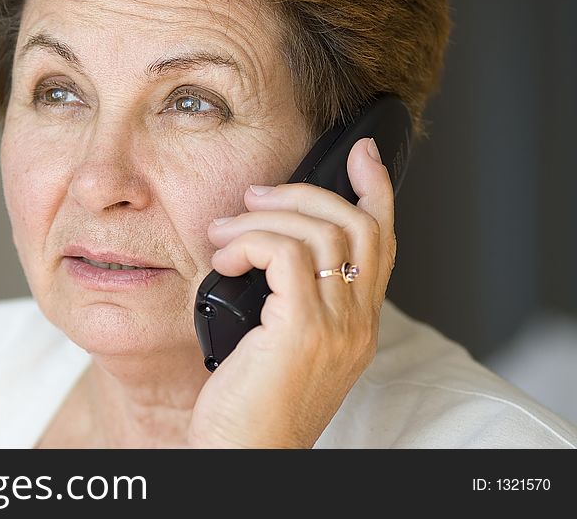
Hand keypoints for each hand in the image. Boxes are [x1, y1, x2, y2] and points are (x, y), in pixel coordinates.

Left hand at [187, 137, 396, 447]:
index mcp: (357, 324)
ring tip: (224, 232)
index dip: (376, 191)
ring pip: (321, 232)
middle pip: (358, 224)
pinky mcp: (303, 330)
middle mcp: (358, 323)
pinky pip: (284, 253)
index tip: (363, 153)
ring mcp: (338, 327)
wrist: (243, 454)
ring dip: (264, 217)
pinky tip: (225, 258)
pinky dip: (249, 242)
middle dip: (306, 193)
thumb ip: (294, 298)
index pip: (382, 242)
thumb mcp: (283, 343)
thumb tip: (268, 244)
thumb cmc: (251, 404)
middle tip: (257, 195)